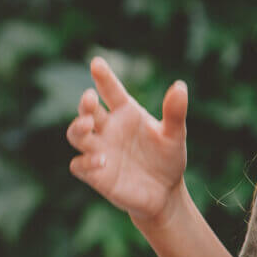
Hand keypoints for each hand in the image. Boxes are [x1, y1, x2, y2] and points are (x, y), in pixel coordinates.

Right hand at [64, 57, 188, 224]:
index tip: (97, 63)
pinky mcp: (95, 174)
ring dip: (78, 128)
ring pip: (76, 134)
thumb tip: (180, 86)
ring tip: (89, 125)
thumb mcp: (175, 135)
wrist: (165, 193)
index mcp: (125, 113)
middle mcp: (108, 129)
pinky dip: (85, 162)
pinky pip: (79, 165)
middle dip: (85, 104)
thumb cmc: (168, 158)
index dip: (103, 77)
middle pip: (87, 110)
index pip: (110, 91)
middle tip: (90, 98)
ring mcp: (99, 150)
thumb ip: (174, 112)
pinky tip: (101, 161)